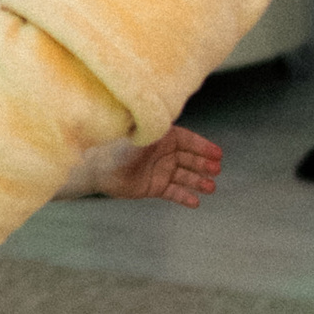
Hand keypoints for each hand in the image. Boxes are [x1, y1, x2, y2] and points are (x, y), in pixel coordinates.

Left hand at [75, 125, 222, 207]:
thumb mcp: (139, 133)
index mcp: (162, 136)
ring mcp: (160, 170)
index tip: (218, 154)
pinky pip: (174, 192)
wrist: (95, 167)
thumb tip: (166, 112)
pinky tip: (195, 202)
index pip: (188, 140)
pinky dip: (184, 197)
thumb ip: (155, 127)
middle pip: (190, 158)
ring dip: (198, 181)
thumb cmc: (115, 145)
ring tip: (210, 188)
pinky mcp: (154, 186)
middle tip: (215, 170)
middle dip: (203, 164)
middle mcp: (163, 152)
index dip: (203, 147)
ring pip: (185, 176)